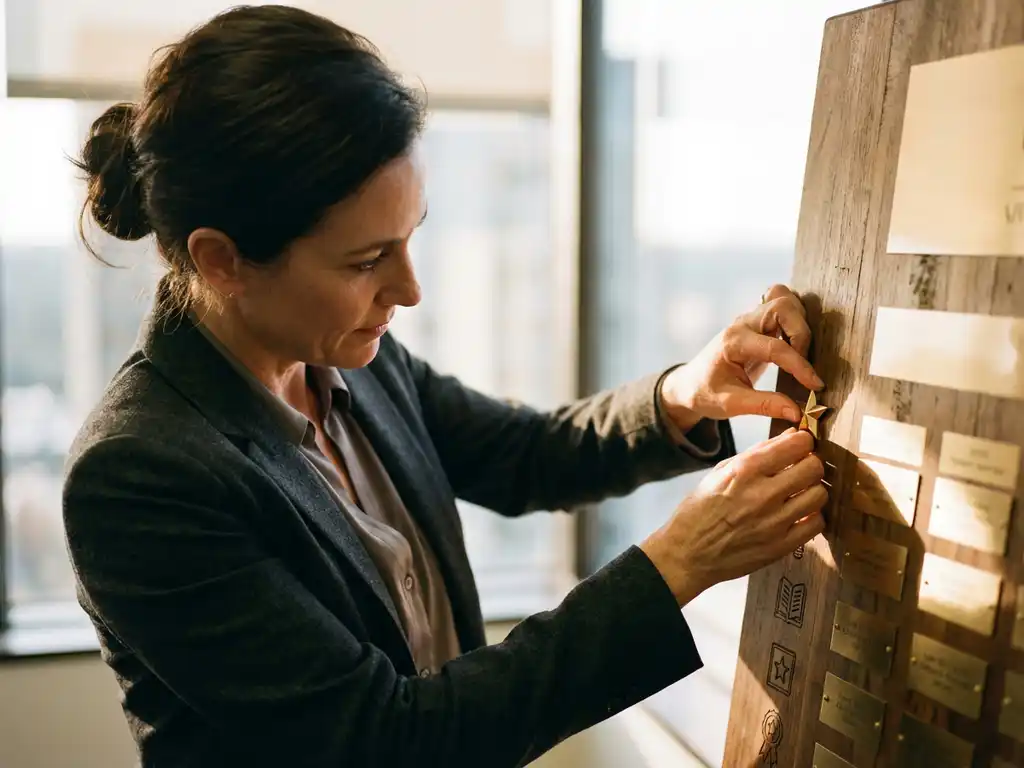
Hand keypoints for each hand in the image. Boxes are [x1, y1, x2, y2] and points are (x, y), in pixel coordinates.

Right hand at [640, 429, 826, 605]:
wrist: (687, 554)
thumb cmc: (699, 511)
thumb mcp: (720, 472)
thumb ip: (756, 453)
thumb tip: (789, 437)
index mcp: (744, 470)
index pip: (796, 445)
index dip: (803, 442)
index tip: (801, 445)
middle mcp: (762, 494)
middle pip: (814, 468)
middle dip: (811, 464)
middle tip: (802, 469)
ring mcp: (774, 522)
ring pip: (819, 495)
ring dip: (812, 490)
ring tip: (800, 493)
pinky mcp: (780, 546)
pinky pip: (816, 524)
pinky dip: (811, 517)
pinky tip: (798, 515)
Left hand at [660, 284, 823, 431]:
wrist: (690, 384)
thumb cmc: (705, 393)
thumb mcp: (730, 405)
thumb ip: (764, 406)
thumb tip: (797, 412)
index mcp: (734, 343)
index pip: (775, 348)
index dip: (800, 367)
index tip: (816, 385)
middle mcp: (742, 324)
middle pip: (782, 306)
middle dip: (801, 333)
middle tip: (804, 361)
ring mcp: (750, 320)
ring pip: (783, 298)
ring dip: (799, 321)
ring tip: (801, 350)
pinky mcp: (757, 322)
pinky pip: (780, 304)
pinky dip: (794, 315)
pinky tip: (795, 340)